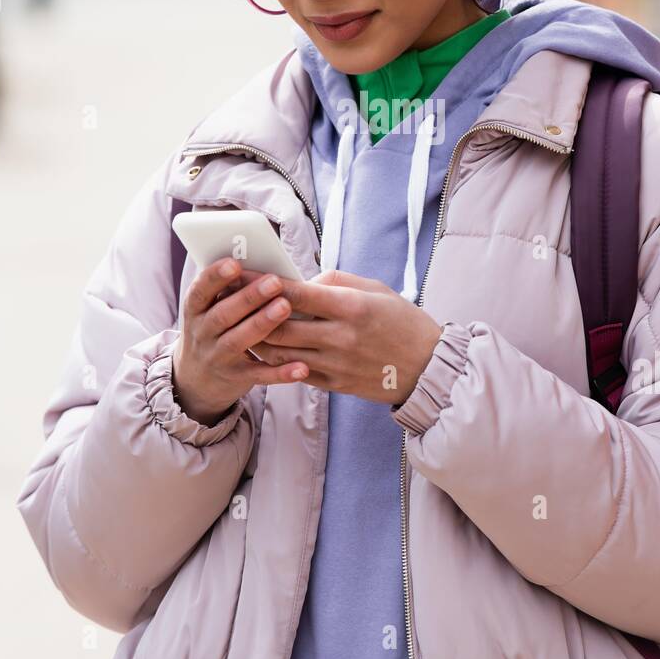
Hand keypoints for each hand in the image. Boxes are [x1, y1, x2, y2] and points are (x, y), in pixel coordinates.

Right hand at [171, 259, 310, 424]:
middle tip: (274, 281)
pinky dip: (280, 373)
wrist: (195, 379)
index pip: (200, 291)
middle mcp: (202, 333)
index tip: (235, 263)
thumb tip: (262, 259)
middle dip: (248, 297)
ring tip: (285, 307)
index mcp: (196, 310)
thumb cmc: (213, 330)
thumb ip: (229, 288)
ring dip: (262, 323)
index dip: (215, 277)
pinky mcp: (236, 378)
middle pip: (223, 314)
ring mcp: (217, 357)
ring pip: (238, 341)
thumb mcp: (209, 308)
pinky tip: (301, 367)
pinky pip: (260, 375)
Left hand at [242, 268, 442, 405]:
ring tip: (240, 325)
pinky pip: (295, 372)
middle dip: (251, 313)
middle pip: (279, 327)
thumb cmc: (403, 321)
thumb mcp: (376, 289)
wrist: (428, 367)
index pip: (296, 294)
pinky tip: (264, 348)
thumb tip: (303, 282)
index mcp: (351, 307)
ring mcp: (336, 364)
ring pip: (281, 354)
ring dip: (257, 339)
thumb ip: (336, 282)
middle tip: (231, 301)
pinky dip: (276, 360)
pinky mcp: (335, 384)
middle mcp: (340, 337)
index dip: (264, 284)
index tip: (242, 274)